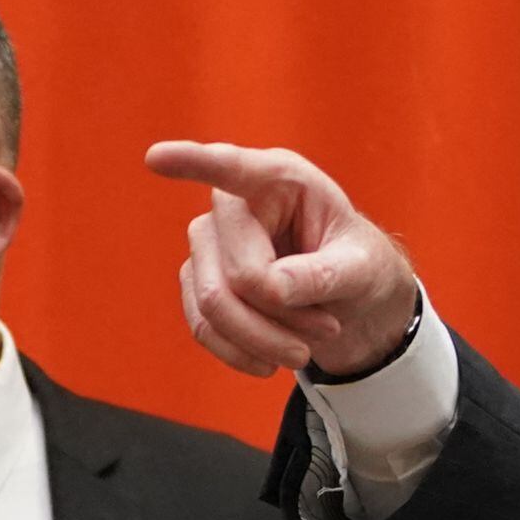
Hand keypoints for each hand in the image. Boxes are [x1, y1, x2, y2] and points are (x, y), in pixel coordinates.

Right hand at [146, 142, 419, 380]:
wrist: (350, 299)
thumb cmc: (359, 266)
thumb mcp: (363, 269)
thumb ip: (323, 275)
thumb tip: (271, 289)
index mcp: (281, 180)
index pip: (233, 169)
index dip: (193, 162)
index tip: (156, 157)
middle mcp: (233, 204)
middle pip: (232, 275)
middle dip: (279, 317)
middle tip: (327, 330)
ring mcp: (208, 242)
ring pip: (213, 305)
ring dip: (264, 340)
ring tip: (304, 350)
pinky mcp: (198, 278)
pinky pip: (203, 326)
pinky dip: (240, 352)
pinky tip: (270, 361)